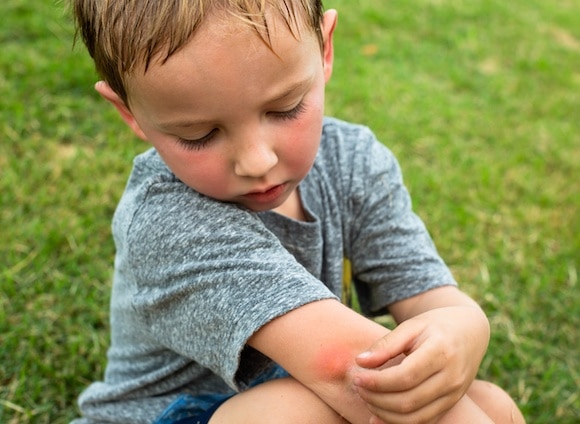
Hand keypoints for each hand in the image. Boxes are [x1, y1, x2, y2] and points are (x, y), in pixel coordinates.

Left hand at [353, 306, 489, 423]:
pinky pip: (424, 422)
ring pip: (416, 417)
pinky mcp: (451, 404)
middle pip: (409, 400)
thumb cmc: (435, 326)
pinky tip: (378, 415)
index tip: (357, 376)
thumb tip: (360, 362)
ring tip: (366, 398)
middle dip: (376, 398)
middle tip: (358, 387)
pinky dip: (399, 422)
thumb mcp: (411, 325)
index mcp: (441, 351)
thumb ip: (386, 344)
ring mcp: (454, 394)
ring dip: (384, 413)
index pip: (405, 376)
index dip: (377, 381)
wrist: (470, 333)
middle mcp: (452, 377)